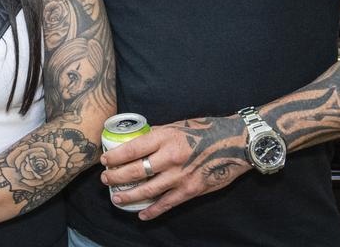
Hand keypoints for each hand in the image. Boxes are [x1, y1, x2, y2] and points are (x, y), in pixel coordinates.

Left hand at [99, 115, 249, 219]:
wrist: (235, 143)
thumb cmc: (205, 131)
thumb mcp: (177, 126)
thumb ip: (158, 137)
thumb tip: (137, 145)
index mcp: (165, 137)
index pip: (132, 149)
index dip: (115, 157)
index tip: (104, 160)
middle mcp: (171, 156)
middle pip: (135, 171)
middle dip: (116, 177)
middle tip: (105, 179)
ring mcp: (180, 175)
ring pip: (147, 189)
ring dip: (129, 195)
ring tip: (116, 198)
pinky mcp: (191, 190)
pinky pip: (167, 203)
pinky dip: (153, 210)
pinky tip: (142, 214)